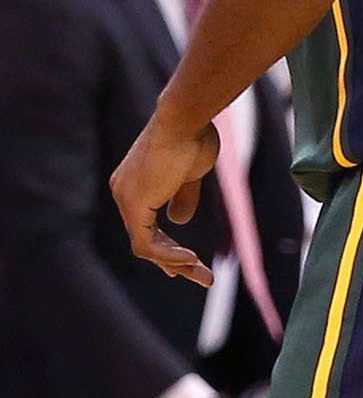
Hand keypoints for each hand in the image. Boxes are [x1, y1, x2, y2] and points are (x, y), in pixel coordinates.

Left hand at [112, 117, 219, 284]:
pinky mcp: (134, 206)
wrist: (185, 120)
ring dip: (176, 263)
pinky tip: (190, 260)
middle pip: (145, 238)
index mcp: (136, 184)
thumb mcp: (191, 173)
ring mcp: (126, 199)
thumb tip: (179, 221)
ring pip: (145, 246)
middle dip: (173, 261)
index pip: (147, 224)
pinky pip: (146, 244)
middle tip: (199, 276)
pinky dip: (168, 255)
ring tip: (203, 275)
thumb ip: (182, 198)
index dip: (168, 245)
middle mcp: (124, 192)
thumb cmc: (193, 137)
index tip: (190, 261)